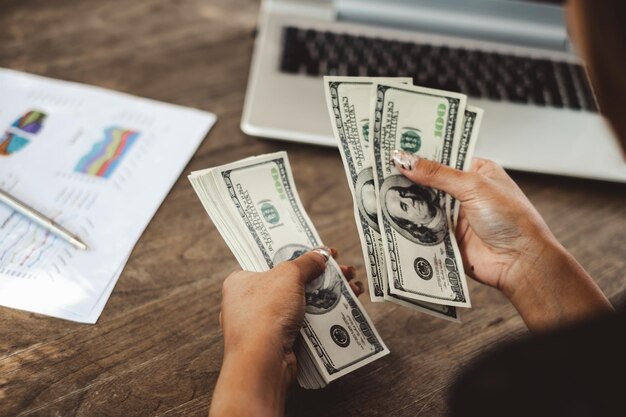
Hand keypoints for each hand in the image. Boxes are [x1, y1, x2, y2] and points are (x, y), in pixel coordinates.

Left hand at [210, 247, 362, 416]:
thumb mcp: (288, 275)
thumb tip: (321, 254)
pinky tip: (345, 307)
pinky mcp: (279, 342)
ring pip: (301, 303)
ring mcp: (264, 324)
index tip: (319, 254)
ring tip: (353, 287)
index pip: (271, 262)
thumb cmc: (266, 312)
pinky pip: (305, 323)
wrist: (263, 360)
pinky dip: (324, 316)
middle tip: (344, 270)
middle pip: (291, 283)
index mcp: (241, 281)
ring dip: (327, 295)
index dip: (298, 256)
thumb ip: (306, 262)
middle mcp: (248, 302)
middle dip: (320, 276)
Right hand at [391, 150, 612, 330]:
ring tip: (379, 188)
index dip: (420, 150)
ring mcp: (454, 215)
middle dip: (408, 176)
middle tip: (379, 167)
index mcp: (476, 170)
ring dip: (407, 200)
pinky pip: (423, 226)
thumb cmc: (512, 219)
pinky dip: (410, 222)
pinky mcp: (446, 236)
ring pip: (423, 203)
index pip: (443, 154)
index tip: (395, 145)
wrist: (520, 261)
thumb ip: (437, 174)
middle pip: (429, 180)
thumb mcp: (473, 186)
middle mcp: (464, 191)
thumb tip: (406, 160)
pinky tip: (391, 216)